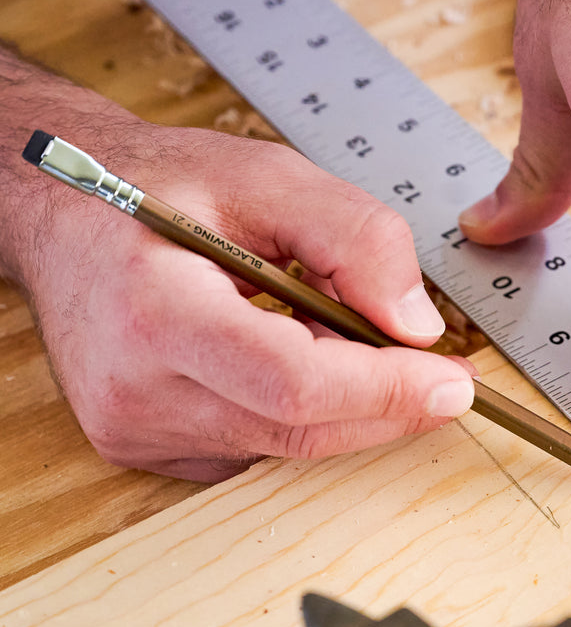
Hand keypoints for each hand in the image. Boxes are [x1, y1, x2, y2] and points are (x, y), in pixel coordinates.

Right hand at [2, 55, 473, 480]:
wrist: (62, 216)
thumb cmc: (156, 188)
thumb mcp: (266, 177)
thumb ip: (356, 238)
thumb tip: (417, 326)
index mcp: (157, 313)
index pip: (294, 383)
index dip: (386, 390)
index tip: (452, 385)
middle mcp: (136, 391)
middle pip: (300, 430)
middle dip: (387, 407)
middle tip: (440, 378)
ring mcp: (136, 431)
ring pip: (285, 446)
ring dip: (344, 405)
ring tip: (348, 344)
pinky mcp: (144, 448)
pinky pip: (255, 449)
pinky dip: (298, 415)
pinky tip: (292, 364)